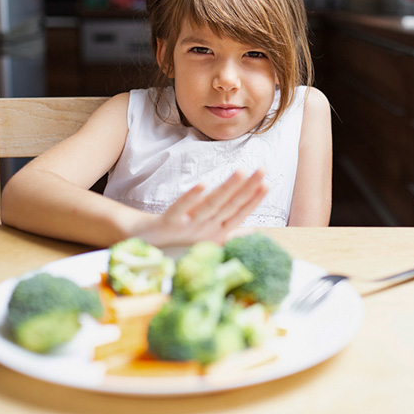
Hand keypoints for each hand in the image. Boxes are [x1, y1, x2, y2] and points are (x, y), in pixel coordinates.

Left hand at [136, 169, 268, 246]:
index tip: (268, 183)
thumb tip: (254, 231)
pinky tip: (204, 183)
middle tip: (263, 169)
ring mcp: (189, 226)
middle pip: (230, 206)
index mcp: (216, 232)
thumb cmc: (178, 239)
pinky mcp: (170, 222)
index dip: (254, 199)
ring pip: (212, 205)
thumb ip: (231, 233)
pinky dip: (192, 197)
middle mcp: (205, 229)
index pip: (239, 213)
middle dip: (248, 188)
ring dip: (227, 189)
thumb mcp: (208, 238)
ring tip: (241, 172)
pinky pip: (182, 208)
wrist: (145, 243)